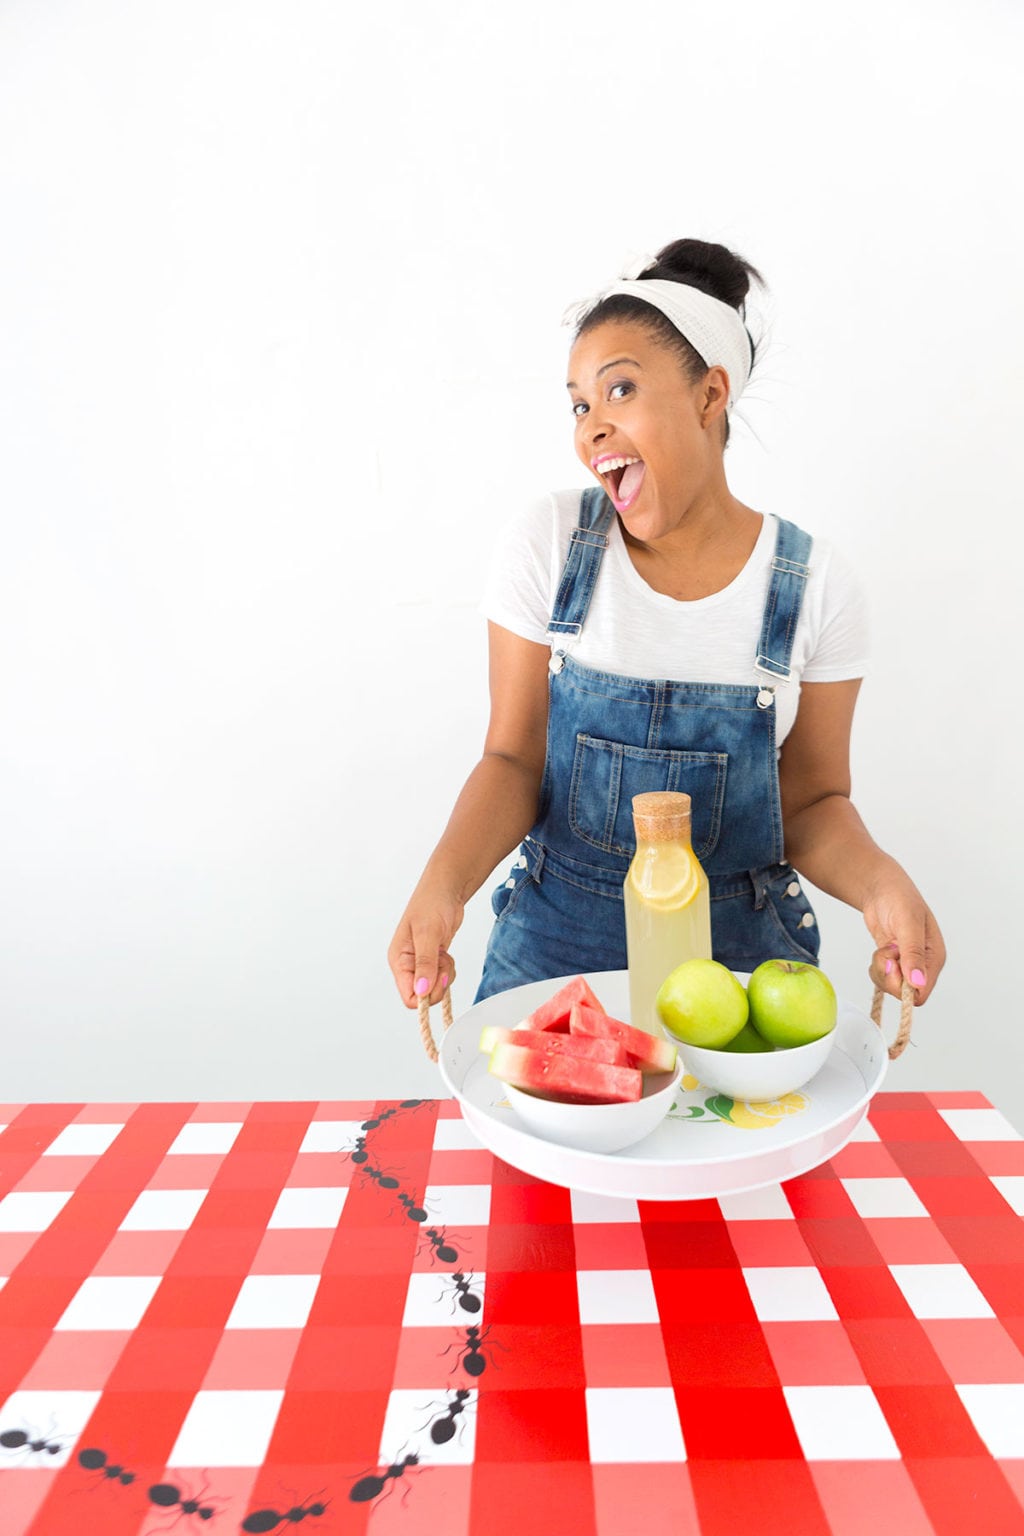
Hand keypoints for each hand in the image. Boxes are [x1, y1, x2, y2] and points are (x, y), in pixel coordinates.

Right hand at [388, 884, 464, 1009]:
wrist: (447, 889)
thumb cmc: (432, 903)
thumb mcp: (428, 932)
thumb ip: (425, 963)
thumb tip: (422, 991)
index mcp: (398, 960)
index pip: (408, 996)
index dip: (426, 995)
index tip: (438, 977)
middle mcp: (407, 965)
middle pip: (423, 996)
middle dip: (438, 983)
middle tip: (444, 962)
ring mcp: (420, 963)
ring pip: (434, 988)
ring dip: (445, 975)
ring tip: (444, 954)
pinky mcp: (433, 961)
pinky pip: (442, 978)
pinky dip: (448, 969)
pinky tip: (446, 952)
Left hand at [863, 867, 945, 1005]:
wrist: (880, 887)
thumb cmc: (899, 898)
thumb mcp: (907, 923)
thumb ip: (913, 954)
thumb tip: (918, 983)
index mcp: (934, 957)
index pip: (922, 992)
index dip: (903, 986)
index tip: (892, 963)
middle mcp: (923, 965)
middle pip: (904, 993)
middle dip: (889, 975)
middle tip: (886, 951)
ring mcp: (908, 964)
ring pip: (892, 987)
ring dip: (881, 969)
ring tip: (885, 947)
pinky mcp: (894, 962)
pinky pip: (884, 978)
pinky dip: (876, 968)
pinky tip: (881, 950)